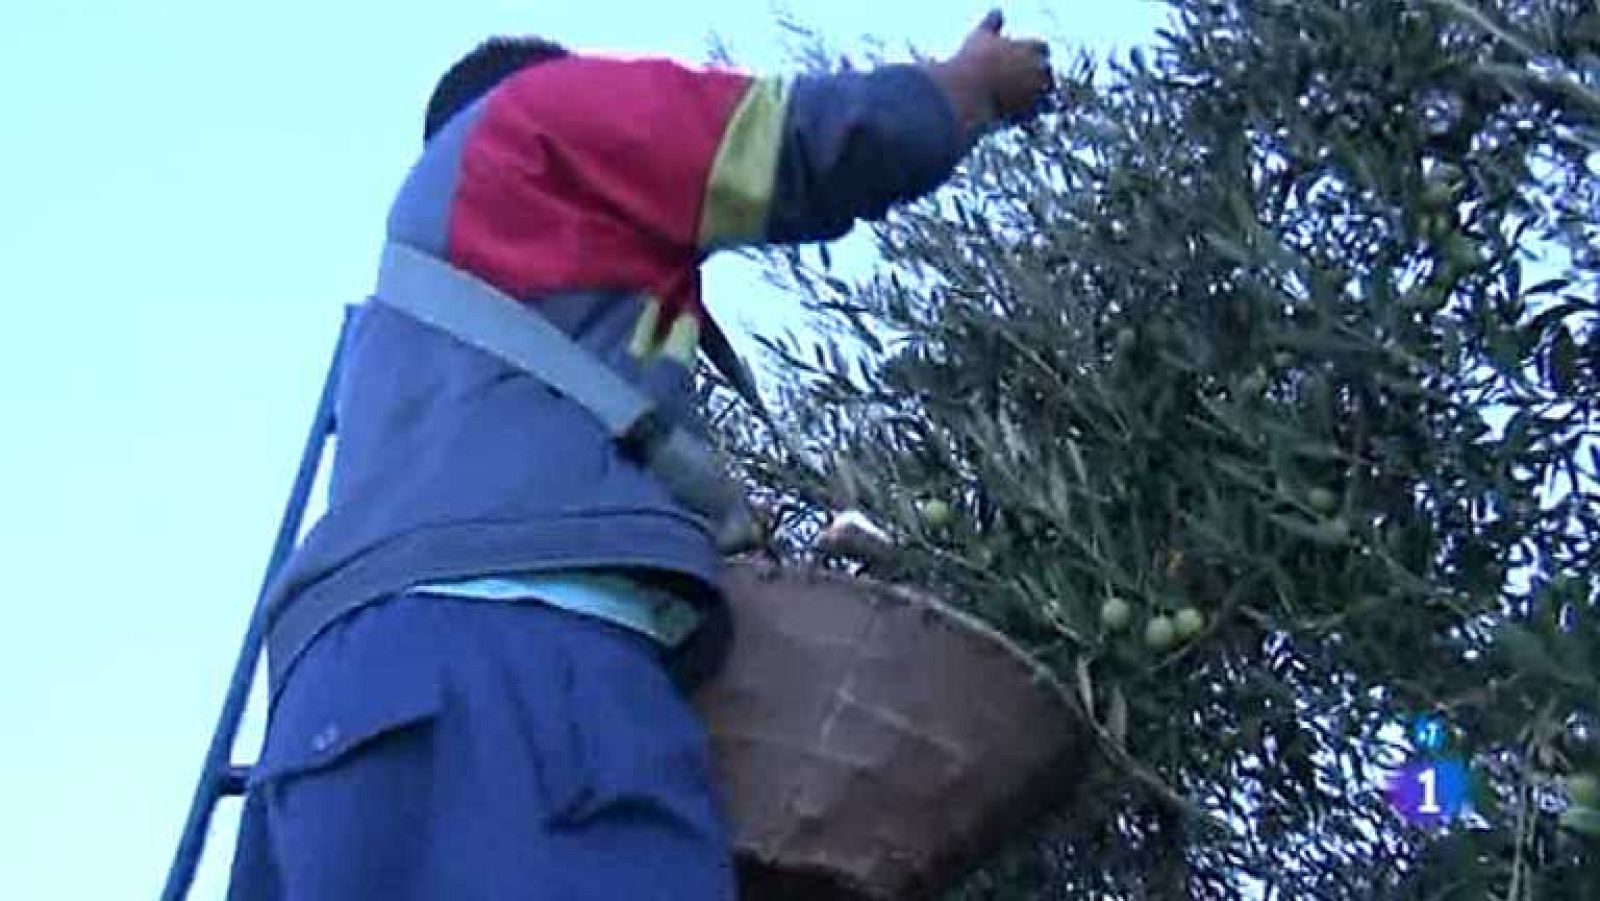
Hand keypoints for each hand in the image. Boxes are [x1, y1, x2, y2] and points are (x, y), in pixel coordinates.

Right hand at [930, 10, 1053, 133]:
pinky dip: (1031, 112)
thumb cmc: (973, 61)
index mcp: (1032, 47)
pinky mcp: (1032, 111)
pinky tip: (1016, 113)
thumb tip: (997, 11)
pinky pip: (1038, 112)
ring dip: (1037, 95)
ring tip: (1019, 99)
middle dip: (1037, 75)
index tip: (1021, 59)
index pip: (1042, 48)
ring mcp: (1038, 90)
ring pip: (1046, 92)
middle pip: (1047, 71)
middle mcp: (1040, 68)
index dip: (1032, 53)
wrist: (967, 92)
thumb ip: (992, 23)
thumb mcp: (981, 36)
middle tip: (1021, 81)